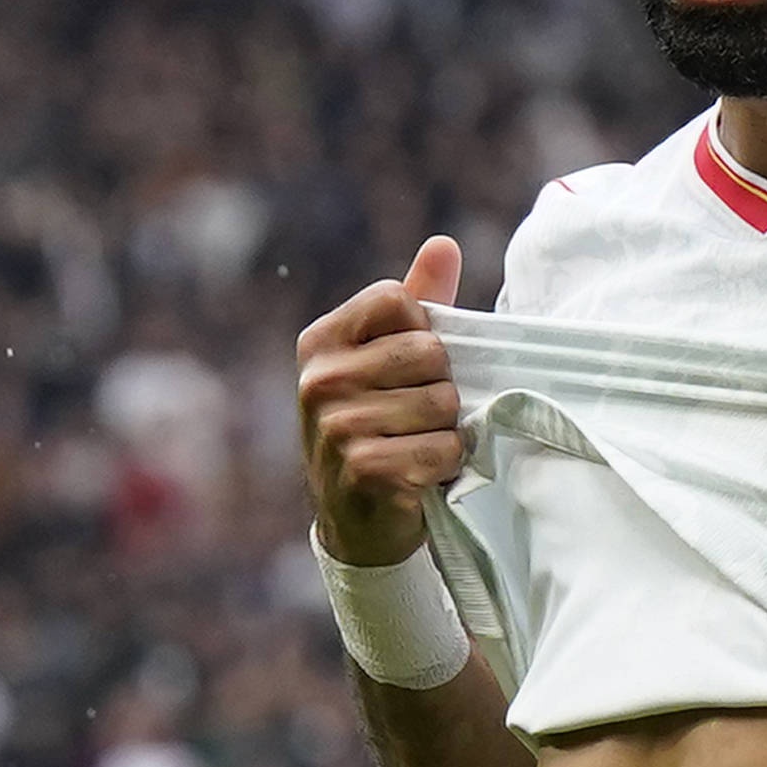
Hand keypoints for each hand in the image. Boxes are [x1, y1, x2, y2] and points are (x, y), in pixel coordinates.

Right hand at [297, 237, 464, 567]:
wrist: (357, 522)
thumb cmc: (379, 428)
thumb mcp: (387, 362)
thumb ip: (418, 302)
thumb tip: (444, 244)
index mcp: (322, 341)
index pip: (400, 300)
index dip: (424, 332)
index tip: (409, 368)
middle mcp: (320, 379)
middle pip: (428, 350)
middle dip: (440, 385)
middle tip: (418, 415)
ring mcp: (336, 425)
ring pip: (441, 400)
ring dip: (446, 428)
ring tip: (418, 444)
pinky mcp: (363, 468)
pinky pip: (441, 446)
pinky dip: (446, 463)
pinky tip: (422, 473)